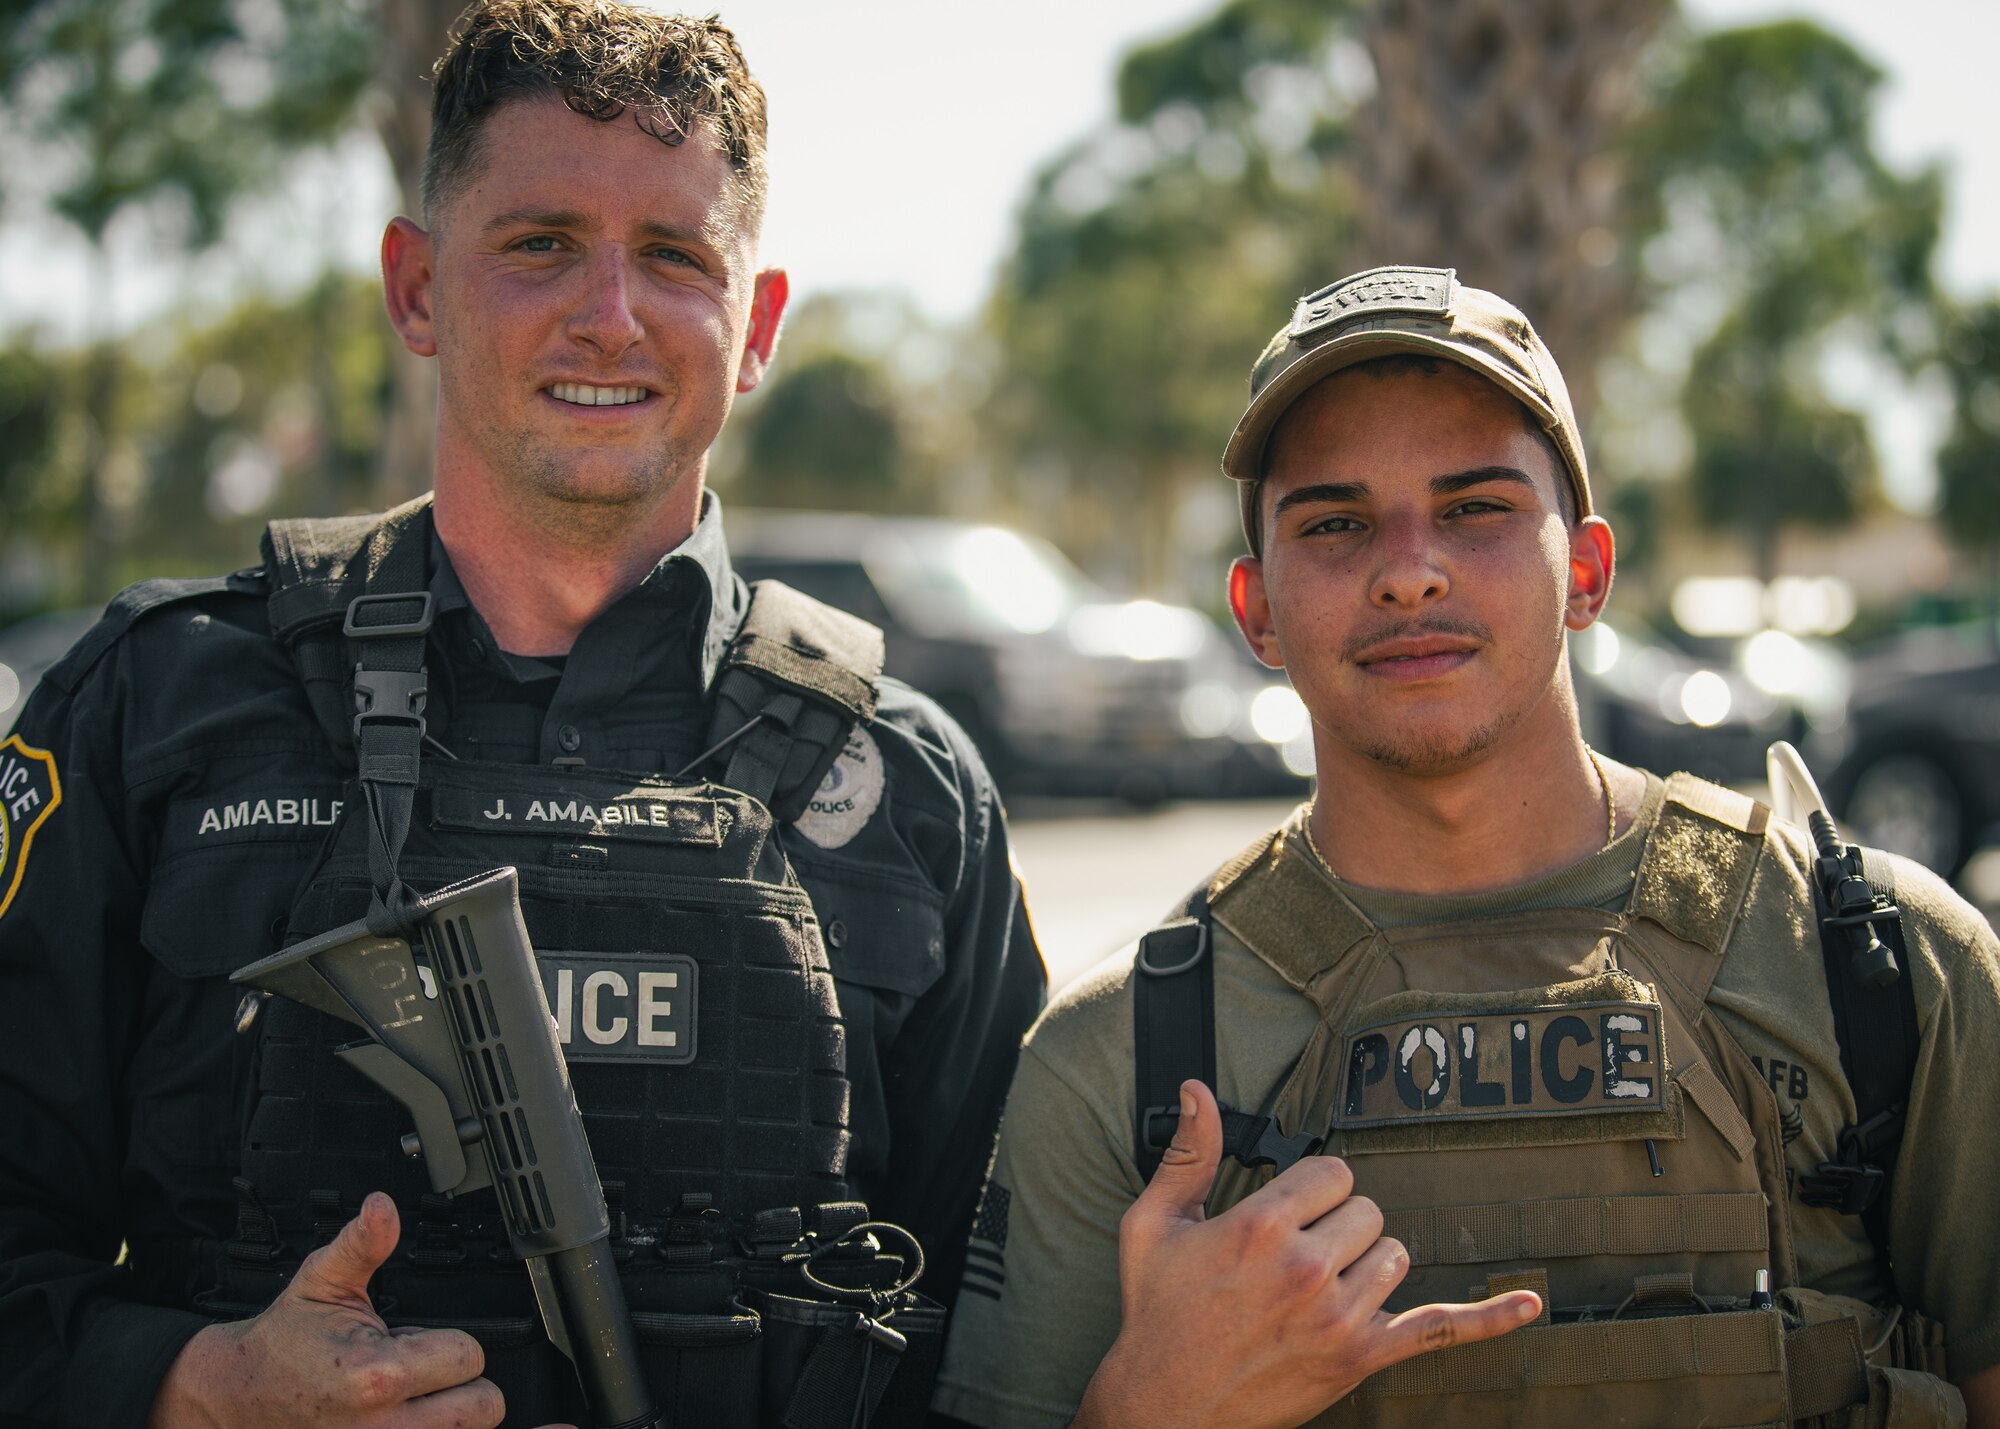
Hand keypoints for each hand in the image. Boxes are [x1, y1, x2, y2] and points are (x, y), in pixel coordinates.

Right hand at [147, 1191, 569, 1428]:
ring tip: (420, 1405)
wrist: (233, 1401)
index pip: (469, 1355)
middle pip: (484, 1407)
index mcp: (378, 1373)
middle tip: (427, 1380)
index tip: (419, 1343)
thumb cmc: (284, 1344)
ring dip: (454, 1421)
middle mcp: (384, 1427)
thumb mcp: (321, 1282)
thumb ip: (362, 1245)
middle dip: (464, 1388)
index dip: (453, 1345)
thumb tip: (382, 1207)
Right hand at [1072, 1081, 1539, 1428]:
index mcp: (1260, 1227)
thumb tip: (1196, 1089)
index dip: (1309, 1191)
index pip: (1331, 1173)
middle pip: (1366, 1210)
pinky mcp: (1361, 1358)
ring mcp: (1339, 1316)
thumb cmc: (1157, 1313)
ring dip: (1365, 1264)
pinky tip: (1529, 1303)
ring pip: (1393, 1256)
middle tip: (1292, 1258)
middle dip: (1336, 1225)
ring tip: (1316, 1289)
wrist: (1165, 1406)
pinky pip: (1439, 1330)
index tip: (1285, 1215)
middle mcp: (1307, 1268)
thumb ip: (1188, 1153)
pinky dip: (1489, 1319)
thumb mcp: (1154, 1225)